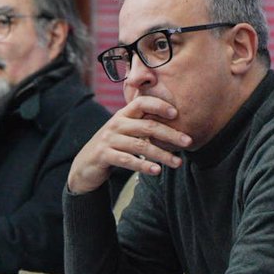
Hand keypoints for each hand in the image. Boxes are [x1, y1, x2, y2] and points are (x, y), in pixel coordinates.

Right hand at [66, 96, 192, 193]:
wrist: (85, 165)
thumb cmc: (113, 147)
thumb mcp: (126, 132)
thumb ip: (144, 127)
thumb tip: (176, 127)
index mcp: (124, 115)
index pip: (142, 103)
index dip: (159, 105)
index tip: (176, 113)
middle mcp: (116, 124)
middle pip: (147, 126)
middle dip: (170, 134)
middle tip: (188, 141)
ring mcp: (109, 139)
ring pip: (140, 145)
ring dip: (162, 154)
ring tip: (177, 163)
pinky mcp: (104, 155)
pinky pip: (127, 160)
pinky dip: (143, 166)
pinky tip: (157, 171)